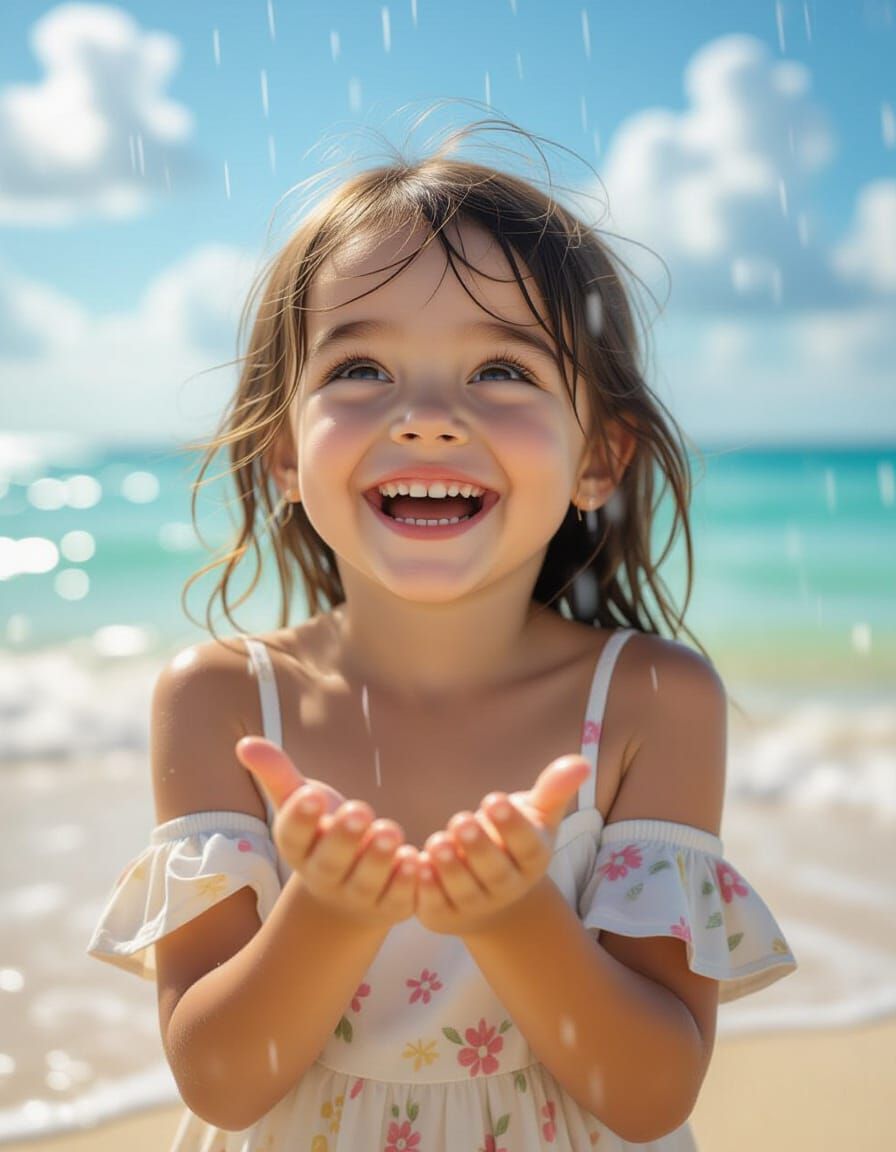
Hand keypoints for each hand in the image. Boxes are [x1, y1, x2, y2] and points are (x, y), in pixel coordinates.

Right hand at [235, 736, 419, 930]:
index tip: (311, 794)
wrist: (347, 895)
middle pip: (330, 861)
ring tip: (390, 831)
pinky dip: (407, 883)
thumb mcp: (302, 802)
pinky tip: (416, 861)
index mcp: (299, 848)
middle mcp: (324, 876)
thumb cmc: (323, 833)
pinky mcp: (391, 906)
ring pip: (366, 881)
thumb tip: (245, 743)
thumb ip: (277, 773)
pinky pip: (398, 899)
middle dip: (344, 837)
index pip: (292, 836)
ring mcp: (357, 895)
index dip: (301, 817)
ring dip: (378, 858)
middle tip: (360, 810)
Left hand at [414, 755, 591, 936]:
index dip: (511, 825)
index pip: (526, 846)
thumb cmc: (514, 843)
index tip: (495, 800)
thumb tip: (582, 762)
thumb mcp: (537, 816)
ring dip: (450, 867)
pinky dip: (424, 888)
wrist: (492, 899)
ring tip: (438, 842)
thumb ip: (554, 790)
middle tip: (462, 820)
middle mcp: (506, 887)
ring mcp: (475, 905)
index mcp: (532, 860)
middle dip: (478, 846)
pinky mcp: (443, 915)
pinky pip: (433, 905)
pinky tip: (416, 864)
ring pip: (463, 889)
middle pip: (494, 871)